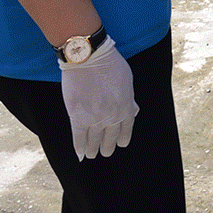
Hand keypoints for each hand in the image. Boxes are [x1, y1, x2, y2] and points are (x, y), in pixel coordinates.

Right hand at [59, 38, 138, 159]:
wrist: (89, 57)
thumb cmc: (109, 64)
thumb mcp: (127, 81)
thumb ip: (129, 98)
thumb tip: (133, 111)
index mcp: (126, 107)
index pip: (126, 129)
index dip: (122, 138)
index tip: (120, 144)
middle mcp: (112, 116)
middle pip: (110, 137)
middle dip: (107, 146)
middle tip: (105, 152)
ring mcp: (95, 118)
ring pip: (94, 140)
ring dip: (93, 149)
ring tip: (92, 155)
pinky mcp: (78, 117)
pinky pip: (79, 137)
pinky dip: (79, 147)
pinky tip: (80, 154)